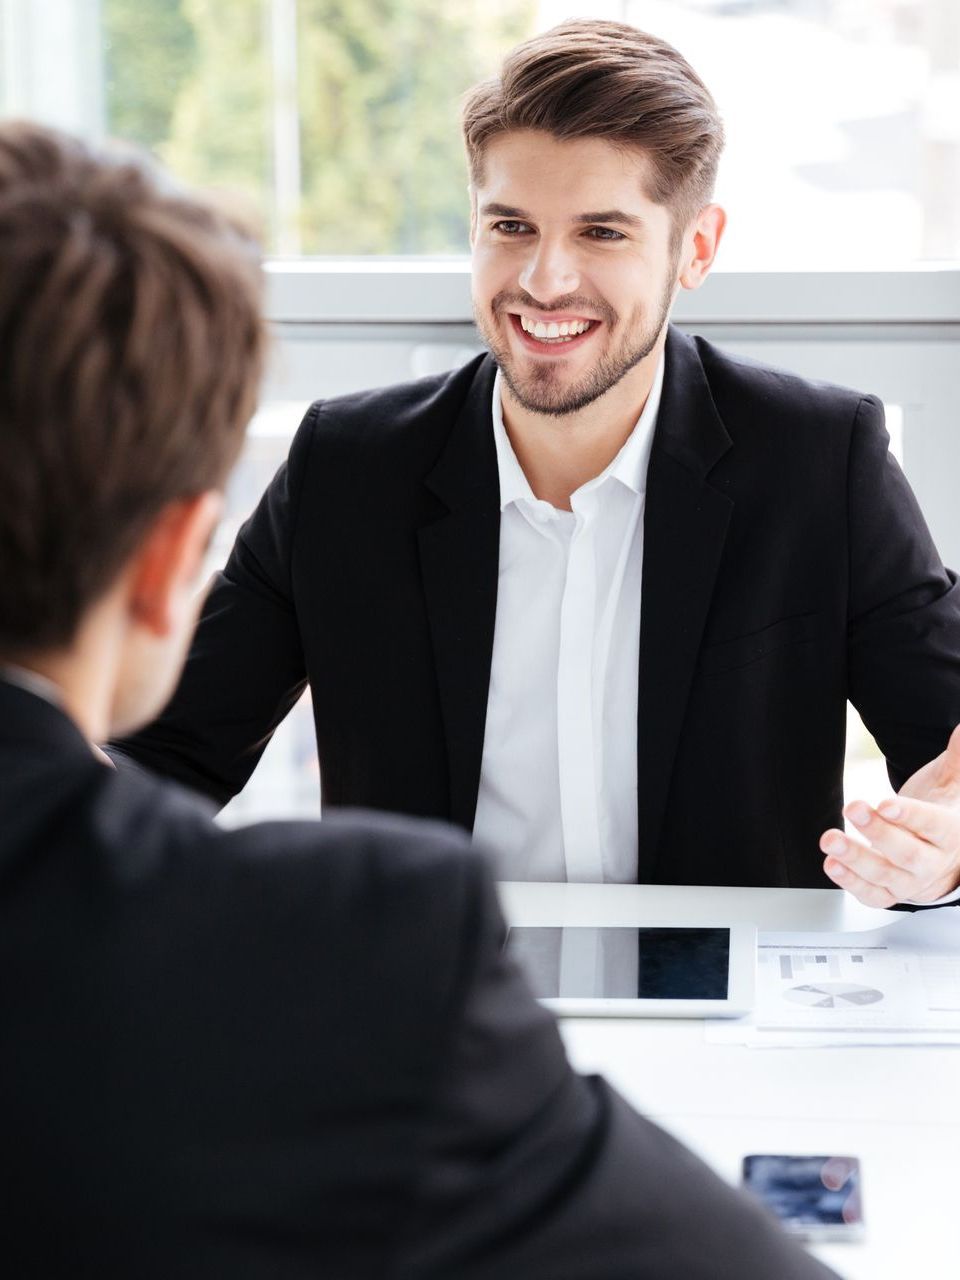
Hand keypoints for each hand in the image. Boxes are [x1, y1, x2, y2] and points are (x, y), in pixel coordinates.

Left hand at [819, 725, 959, 906]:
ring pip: (884, 875)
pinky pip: (871, 894)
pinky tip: (832, 864)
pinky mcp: (889, 894)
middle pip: (906, 853)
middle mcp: (931, 862)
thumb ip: (956, 758)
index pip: (933, 826)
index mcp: (950, 833)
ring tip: (829, 839)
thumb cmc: (943, 814)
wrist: (943, 857)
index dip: (910, 816)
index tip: (885, 803)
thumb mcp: (952, 784)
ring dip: (854, 858)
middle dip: (877, 832)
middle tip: (852, 807)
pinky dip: (850, 883)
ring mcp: (909, 881)